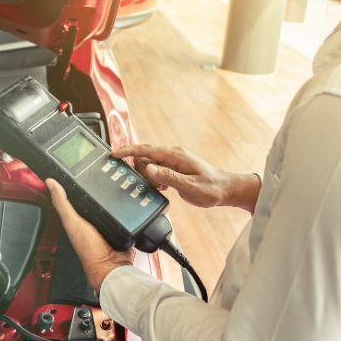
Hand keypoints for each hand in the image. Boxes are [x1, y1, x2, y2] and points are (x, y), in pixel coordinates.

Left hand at [46, 178, 132, 291]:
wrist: (112, 265)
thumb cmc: (89, 250)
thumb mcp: (72, 223)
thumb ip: (62, 204)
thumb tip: (50, 183)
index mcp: (77, 217)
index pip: (74, 194)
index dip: (75, 181)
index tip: (77, 166)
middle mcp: (91, 218)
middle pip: (94, 196)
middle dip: (99, 184)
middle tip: (102, 168)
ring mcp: (108, 221)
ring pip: (110, 201)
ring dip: (114, 193)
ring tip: (117, 179)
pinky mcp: (122, 224)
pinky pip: (124, 209)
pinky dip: (126, 204)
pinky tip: (127, 195)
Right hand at [112, 144, 259, 212]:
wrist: (226, 189)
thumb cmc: (211, 189)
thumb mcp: (190, 186)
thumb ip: (168, 177)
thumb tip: (149, 169)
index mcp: (175, 155)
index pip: (146, 150)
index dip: (128, 151)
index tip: (113, 154)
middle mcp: (172, 154)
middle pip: (144, 158)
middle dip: (141, 172)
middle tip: (155, 186)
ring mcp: (172, 160)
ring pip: (149, 165)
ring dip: (149, 178)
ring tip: (163, 189)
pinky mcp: (173, 166)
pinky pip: (156, 170)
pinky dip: (154, 179)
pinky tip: (164, 188)